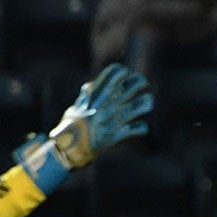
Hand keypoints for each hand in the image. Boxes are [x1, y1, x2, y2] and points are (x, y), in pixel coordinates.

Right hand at [14, 64, 150, 193]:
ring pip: (142, 104)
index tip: (124, 73)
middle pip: (134, 84)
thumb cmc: (71, 125)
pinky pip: (140, 128)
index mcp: (98, 95)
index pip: (115, 73)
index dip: (122, 71)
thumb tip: (89, 87)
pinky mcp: (120, 134)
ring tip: (145, 103)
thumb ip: (86, 97)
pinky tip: (137, 127)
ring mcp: (116, 118)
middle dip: (140, 81)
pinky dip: (140, 127)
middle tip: (140, 84)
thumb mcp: (76, 107)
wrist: (71, 146)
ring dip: (145, 102)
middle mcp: (110, 104)